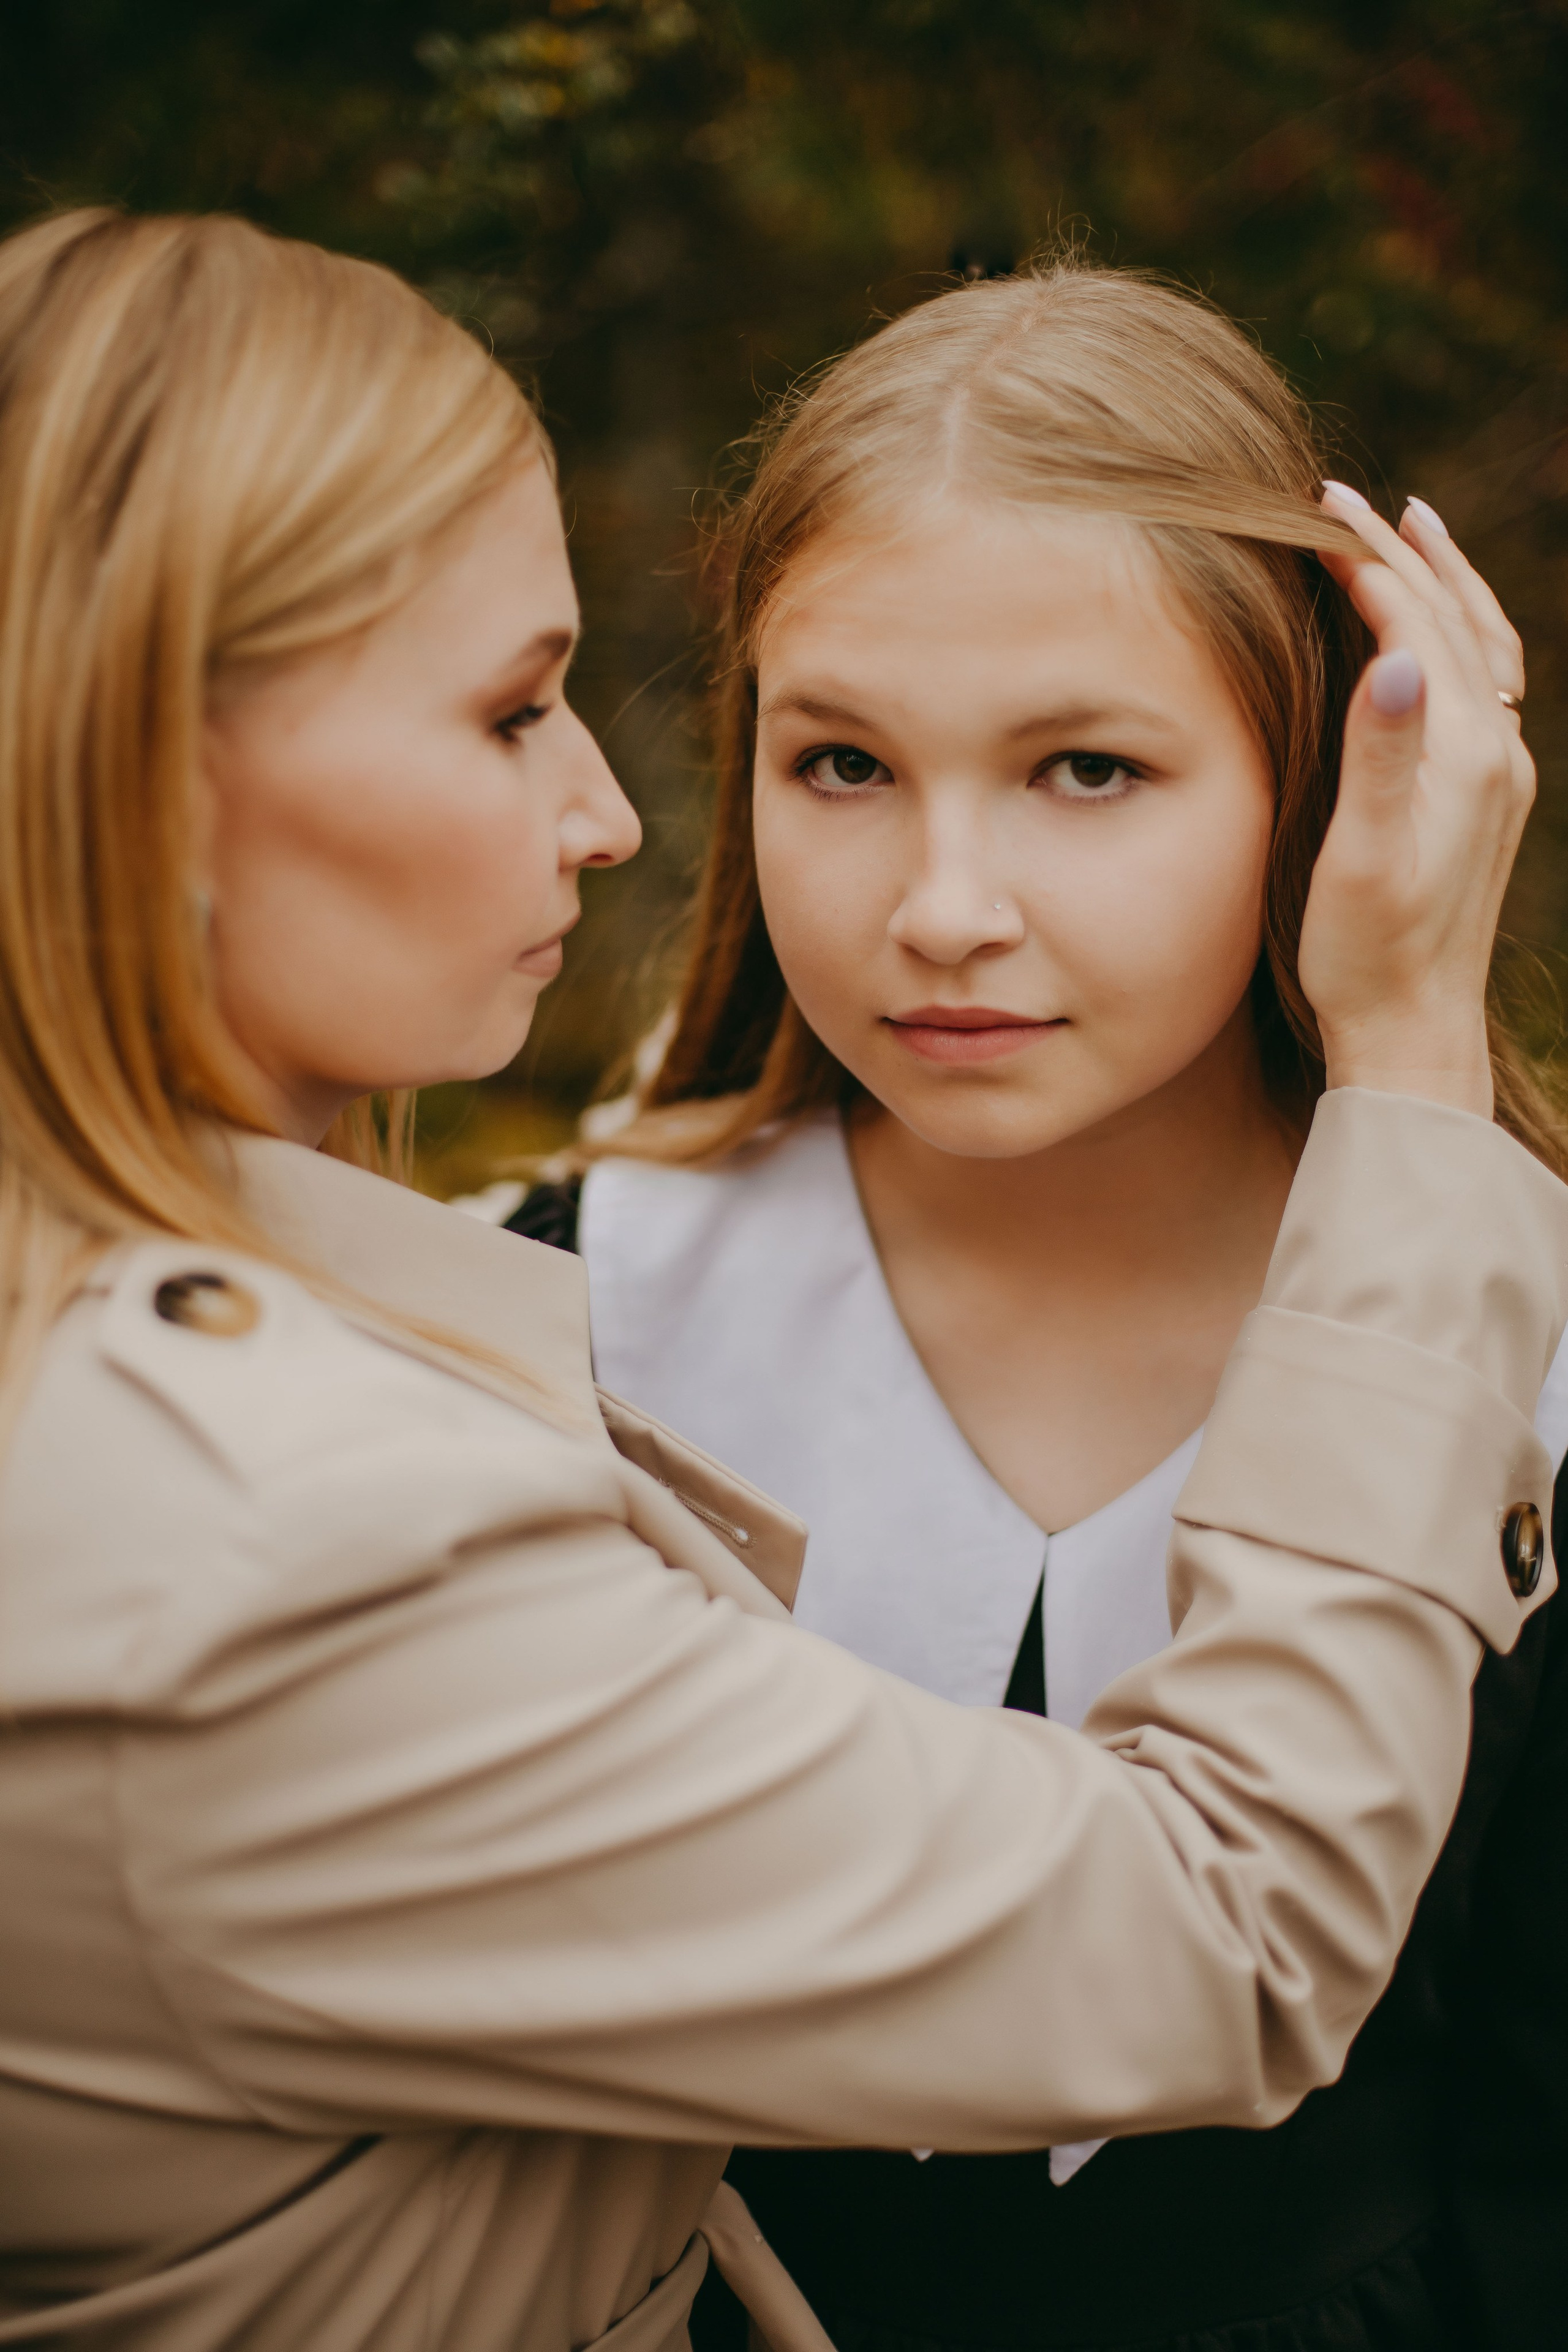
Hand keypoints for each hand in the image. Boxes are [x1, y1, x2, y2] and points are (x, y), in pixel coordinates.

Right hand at [1298, 484, 1532, 1116]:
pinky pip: (1487, 682)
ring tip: (1407, 526)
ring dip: (1442, 578)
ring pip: (1481, 642)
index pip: (1413, 623)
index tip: (1313, 512)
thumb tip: (1399, 657)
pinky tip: (1434, 630)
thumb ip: (1383, 756)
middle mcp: (1497, 753)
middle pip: (1452, 618)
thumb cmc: (1366, 955)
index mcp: (1464, 756)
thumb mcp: (1362, 861)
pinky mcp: (1490, 796)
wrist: (1414, 1028)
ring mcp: (1501, 773)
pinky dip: (1459, 631)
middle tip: (1338, 497)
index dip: (1362, 563)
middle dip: (1396, 551)